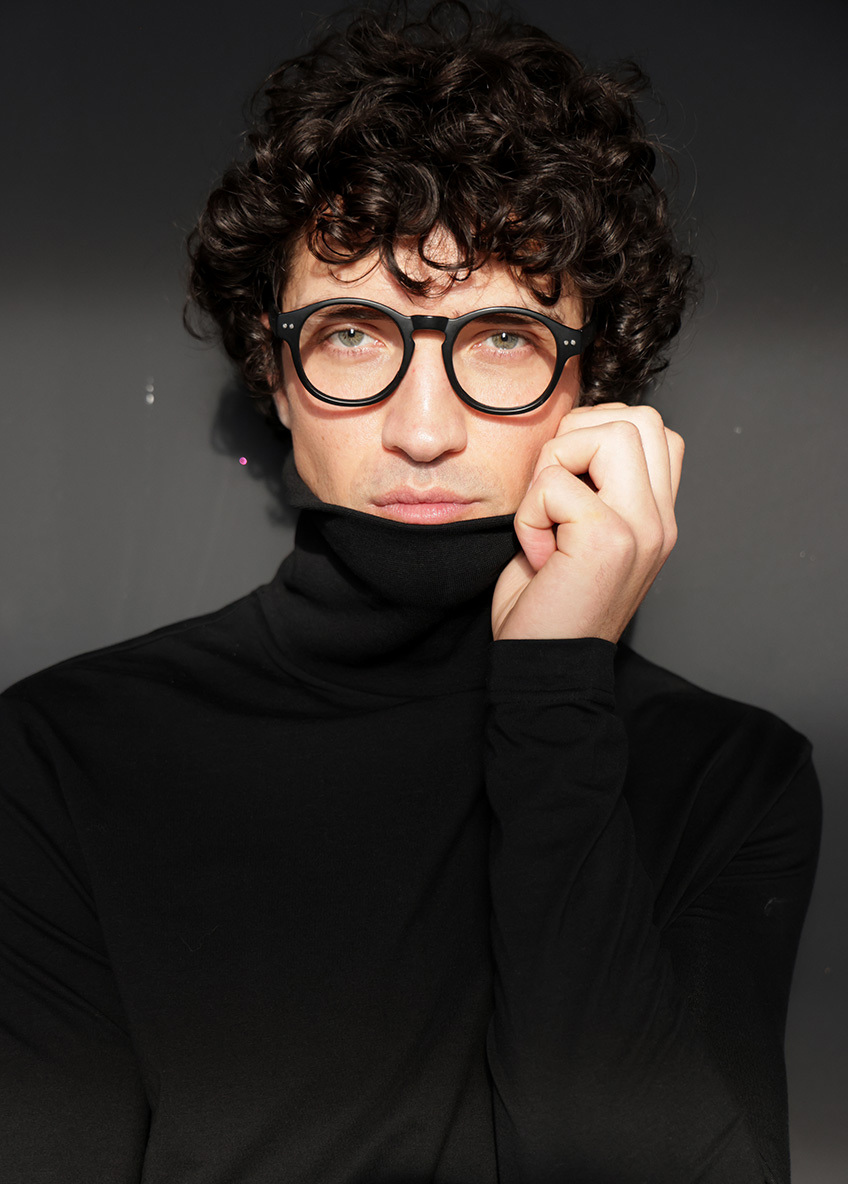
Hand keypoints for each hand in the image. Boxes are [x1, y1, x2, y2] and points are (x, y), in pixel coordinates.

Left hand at [492, 404, 683, 642]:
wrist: (545, 667)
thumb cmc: (548, 603)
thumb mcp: (579, 535)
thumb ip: (592, 486)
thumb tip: (569, 432)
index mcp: (656, 516)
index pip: (654, 430)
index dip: (598, 433)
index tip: (566, 482)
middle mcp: (660, 520)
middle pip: (639, 419)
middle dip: (578, 436)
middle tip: (552, 491)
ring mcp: (642, 528)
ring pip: (610, 433)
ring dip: (556, 465)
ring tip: (547, 516)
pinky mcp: (608, 539)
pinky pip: (556, 482)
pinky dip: (530, 512)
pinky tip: (537, 552)